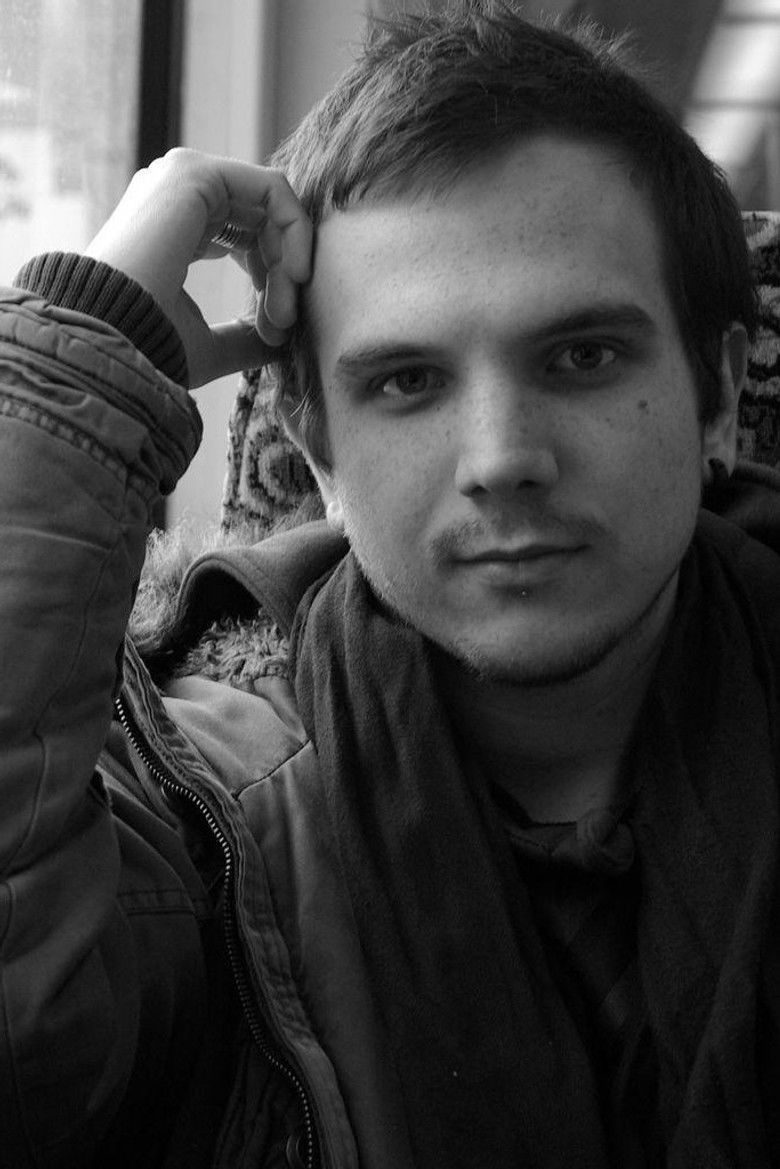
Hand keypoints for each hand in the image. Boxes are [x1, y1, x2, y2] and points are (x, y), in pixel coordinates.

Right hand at [85, 148, 312, 387]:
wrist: (108, 336)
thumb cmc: (147, 346)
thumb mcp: (209, 344)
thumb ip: (246, 338)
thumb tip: (283, 344)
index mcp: (178, 227)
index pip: (248, 240)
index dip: (272, 284)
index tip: (275, 334)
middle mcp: (180, 197)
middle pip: (264, 224)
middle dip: (284, 276)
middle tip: (284, 325)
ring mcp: (185, 178)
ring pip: (272, 208)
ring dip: (290, 261)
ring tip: (284, 312)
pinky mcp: (196, 173)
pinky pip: (273, 189)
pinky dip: (294, 230)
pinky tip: (293, 273)